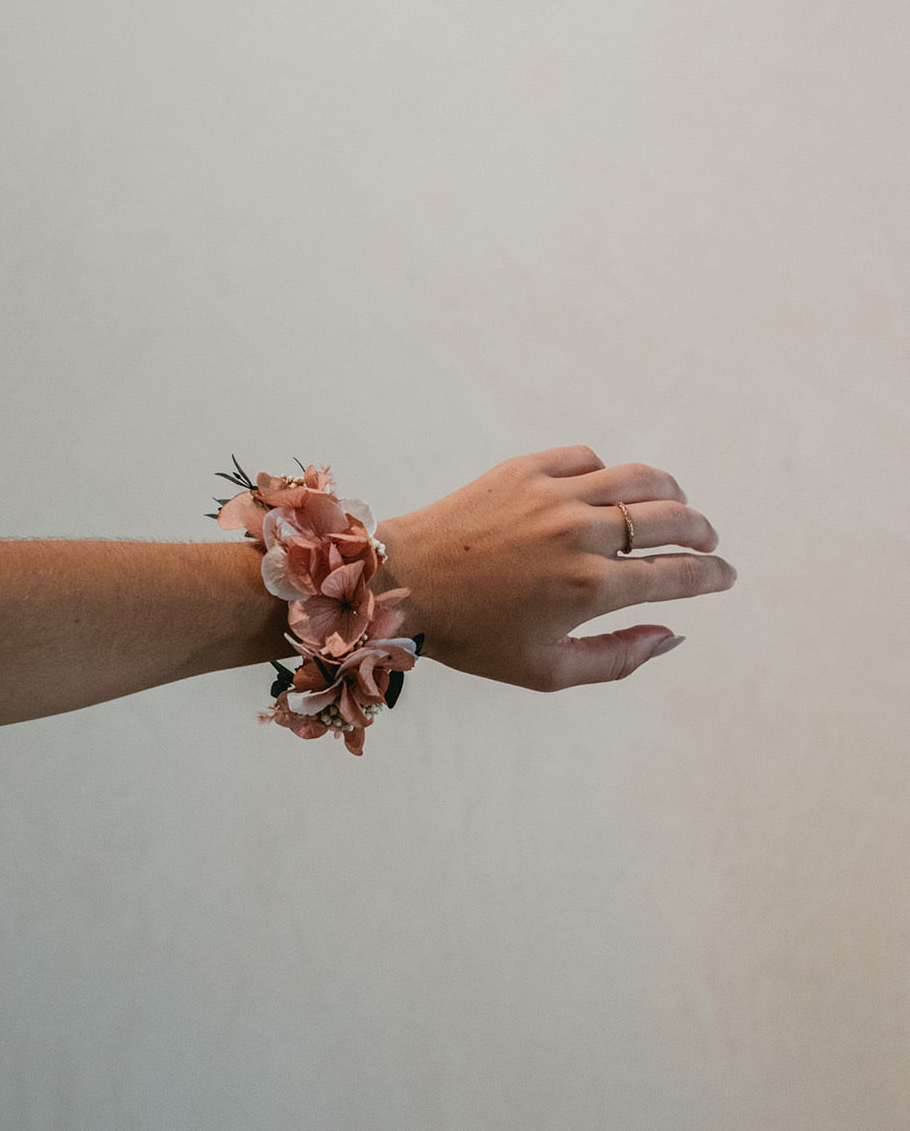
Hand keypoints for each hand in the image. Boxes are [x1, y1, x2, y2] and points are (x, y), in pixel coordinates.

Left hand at [374, 445, 735, 689]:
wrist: (403, 585)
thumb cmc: (473, 637)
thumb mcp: (547, 671)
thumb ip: (619, 659)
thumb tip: (673, 637)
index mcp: (589, 589)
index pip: (676, 574)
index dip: (711, 575)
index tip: (726, 576)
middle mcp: (579, 534)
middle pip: (671, 520)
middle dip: (702, 532)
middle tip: (708, 541)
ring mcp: (553, 495)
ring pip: (639, 479)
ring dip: (671, 493)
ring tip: (677, 507)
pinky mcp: (525, 469)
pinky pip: (588, 459)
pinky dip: (610, 474)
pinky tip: (609, 491)